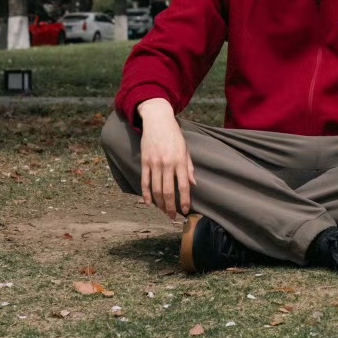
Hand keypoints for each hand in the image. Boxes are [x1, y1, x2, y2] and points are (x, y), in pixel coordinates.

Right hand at [137, 98, 195, 219]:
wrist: (158, 120)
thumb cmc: (174, 135)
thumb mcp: (185, 149)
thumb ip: (189, 168)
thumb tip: (193, 185)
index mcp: (180, 161)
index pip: (183, 186)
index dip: (184, 201)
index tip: (186, 211)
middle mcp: (167, 164)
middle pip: (167, 191)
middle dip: (171, 207)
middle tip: (173, 217)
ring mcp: (154, 163)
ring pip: (155, 189)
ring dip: (159, 204)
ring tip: (164, 212)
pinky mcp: (144, 162)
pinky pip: (144, 182)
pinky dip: (146, 194)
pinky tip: (148, 203)